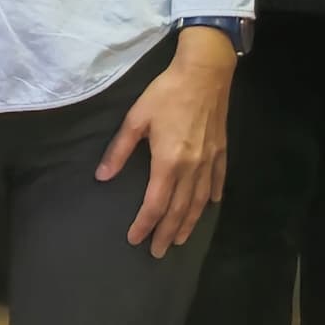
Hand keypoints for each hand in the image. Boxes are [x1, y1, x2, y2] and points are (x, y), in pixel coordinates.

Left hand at [99, 29, 236, 253]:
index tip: (135, 238)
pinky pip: (217, 180)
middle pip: (178, 209)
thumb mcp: (137, 118)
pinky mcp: (221, 150)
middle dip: (167, 233)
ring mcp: (209, 161)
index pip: (155, 203)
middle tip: (159, 252)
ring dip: (189, 223)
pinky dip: (212, 197)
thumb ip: (119, 150)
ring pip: (199, 201)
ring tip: (181, 239)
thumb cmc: (167, 92)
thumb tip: (103, 176)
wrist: (205, 72)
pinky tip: (209, 206)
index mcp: (168, 162)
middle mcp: (191, 168)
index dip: (145, 224)